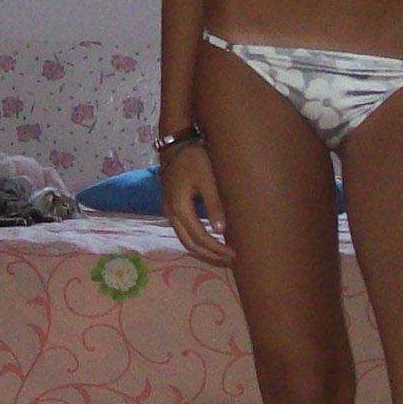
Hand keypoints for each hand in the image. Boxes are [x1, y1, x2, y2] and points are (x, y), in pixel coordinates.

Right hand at [160, 144, 231, 264]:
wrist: (175, 145)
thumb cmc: (194, 158)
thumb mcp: (208, 179)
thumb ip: (214, 204)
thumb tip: (220, 231)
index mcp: (179, 208)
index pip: (199, 237)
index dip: (216, 248)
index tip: (233, 253)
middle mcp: (171, 214)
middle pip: (189, 244)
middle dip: (209, 255)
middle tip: (229, 259)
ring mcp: (169, 211)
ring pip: (184, 239)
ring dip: (202, 249)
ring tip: (221, 254)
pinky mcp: (171, 207)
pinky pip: (183, 231)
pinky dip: (196, 240)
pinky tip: (210, 239)